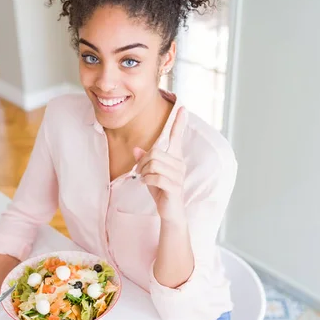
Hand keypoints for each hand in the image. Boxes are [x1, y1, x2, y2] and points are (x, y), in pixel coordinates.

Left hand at [133, 107, 186, 223]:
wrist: (170, 212)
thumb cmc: (161, 191)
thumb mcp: (150, 174)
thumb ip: (145, 161)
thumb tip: (137, 149)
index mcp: (174, 158)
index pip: (177, 136)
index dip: (179, 122)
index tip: (183, 108)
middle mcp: (179, 164)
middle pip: (154, 152)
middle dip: (143, 163)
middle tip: (141, 173)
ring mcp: (178, 175)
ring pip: (153, 164)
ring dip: (144, 172)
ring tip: (145, 179)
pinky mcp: (174, 186)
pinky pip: (155, 177)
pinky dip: (146, 180)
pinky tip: (147, 184)